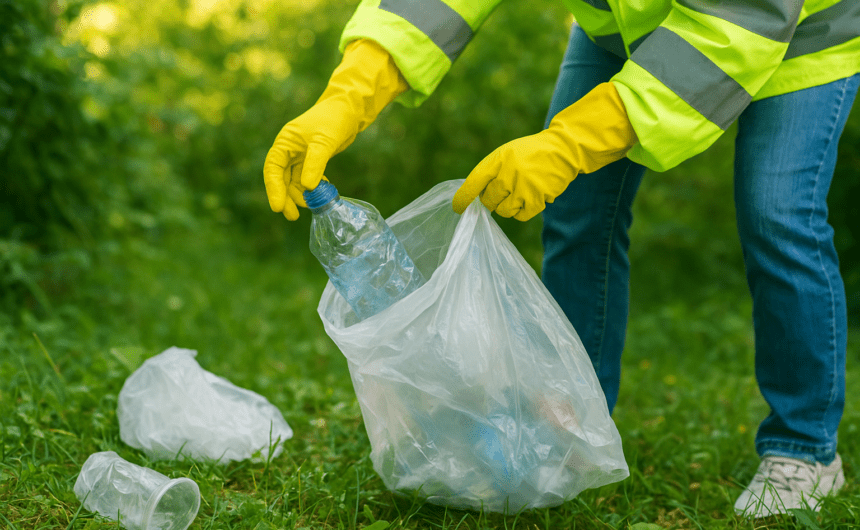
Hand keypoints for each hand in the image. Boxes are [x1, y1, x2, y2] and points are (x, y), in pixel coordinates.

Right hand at [263, 40, 407, 219]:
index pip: (273, 168)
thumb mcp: (324, 142)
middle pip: (281, 178)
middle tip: (292, 216)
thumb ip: (315, 163)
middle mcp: (289, 149)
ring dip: (299, 195)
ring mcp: (300, 154)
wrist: (350, 109)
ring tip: (310, 207)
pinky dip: (311, 188)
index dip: (273, 189)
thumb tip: (306, 187)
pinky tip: (319, 196)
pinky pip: (307, 178)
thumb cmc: (334, 120)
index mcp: (285, 142)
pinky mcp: (312, 158)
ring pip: (294, 180)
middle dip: (286, 197)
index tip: (277, 207)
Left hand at [452, 82, 637, 220]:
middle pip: (488, 200)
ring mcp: (522, 187)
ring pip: (503, 211)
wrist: (563, 150)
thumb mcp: (507, 154)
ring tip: (518, 194)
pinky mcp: (536, 198)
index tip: (458, 207)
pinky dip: (522, 211)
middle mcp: (508, 173)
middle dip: (492, 200)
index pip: (474, 182)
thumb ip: (491, 173)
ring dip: (507, 207)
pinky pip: (519, 216)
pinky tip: (529, 199)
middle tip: (504, 192)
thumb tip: (477, 199)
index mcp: (497, 159)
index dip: (463, 198)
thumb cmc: (531, 154)